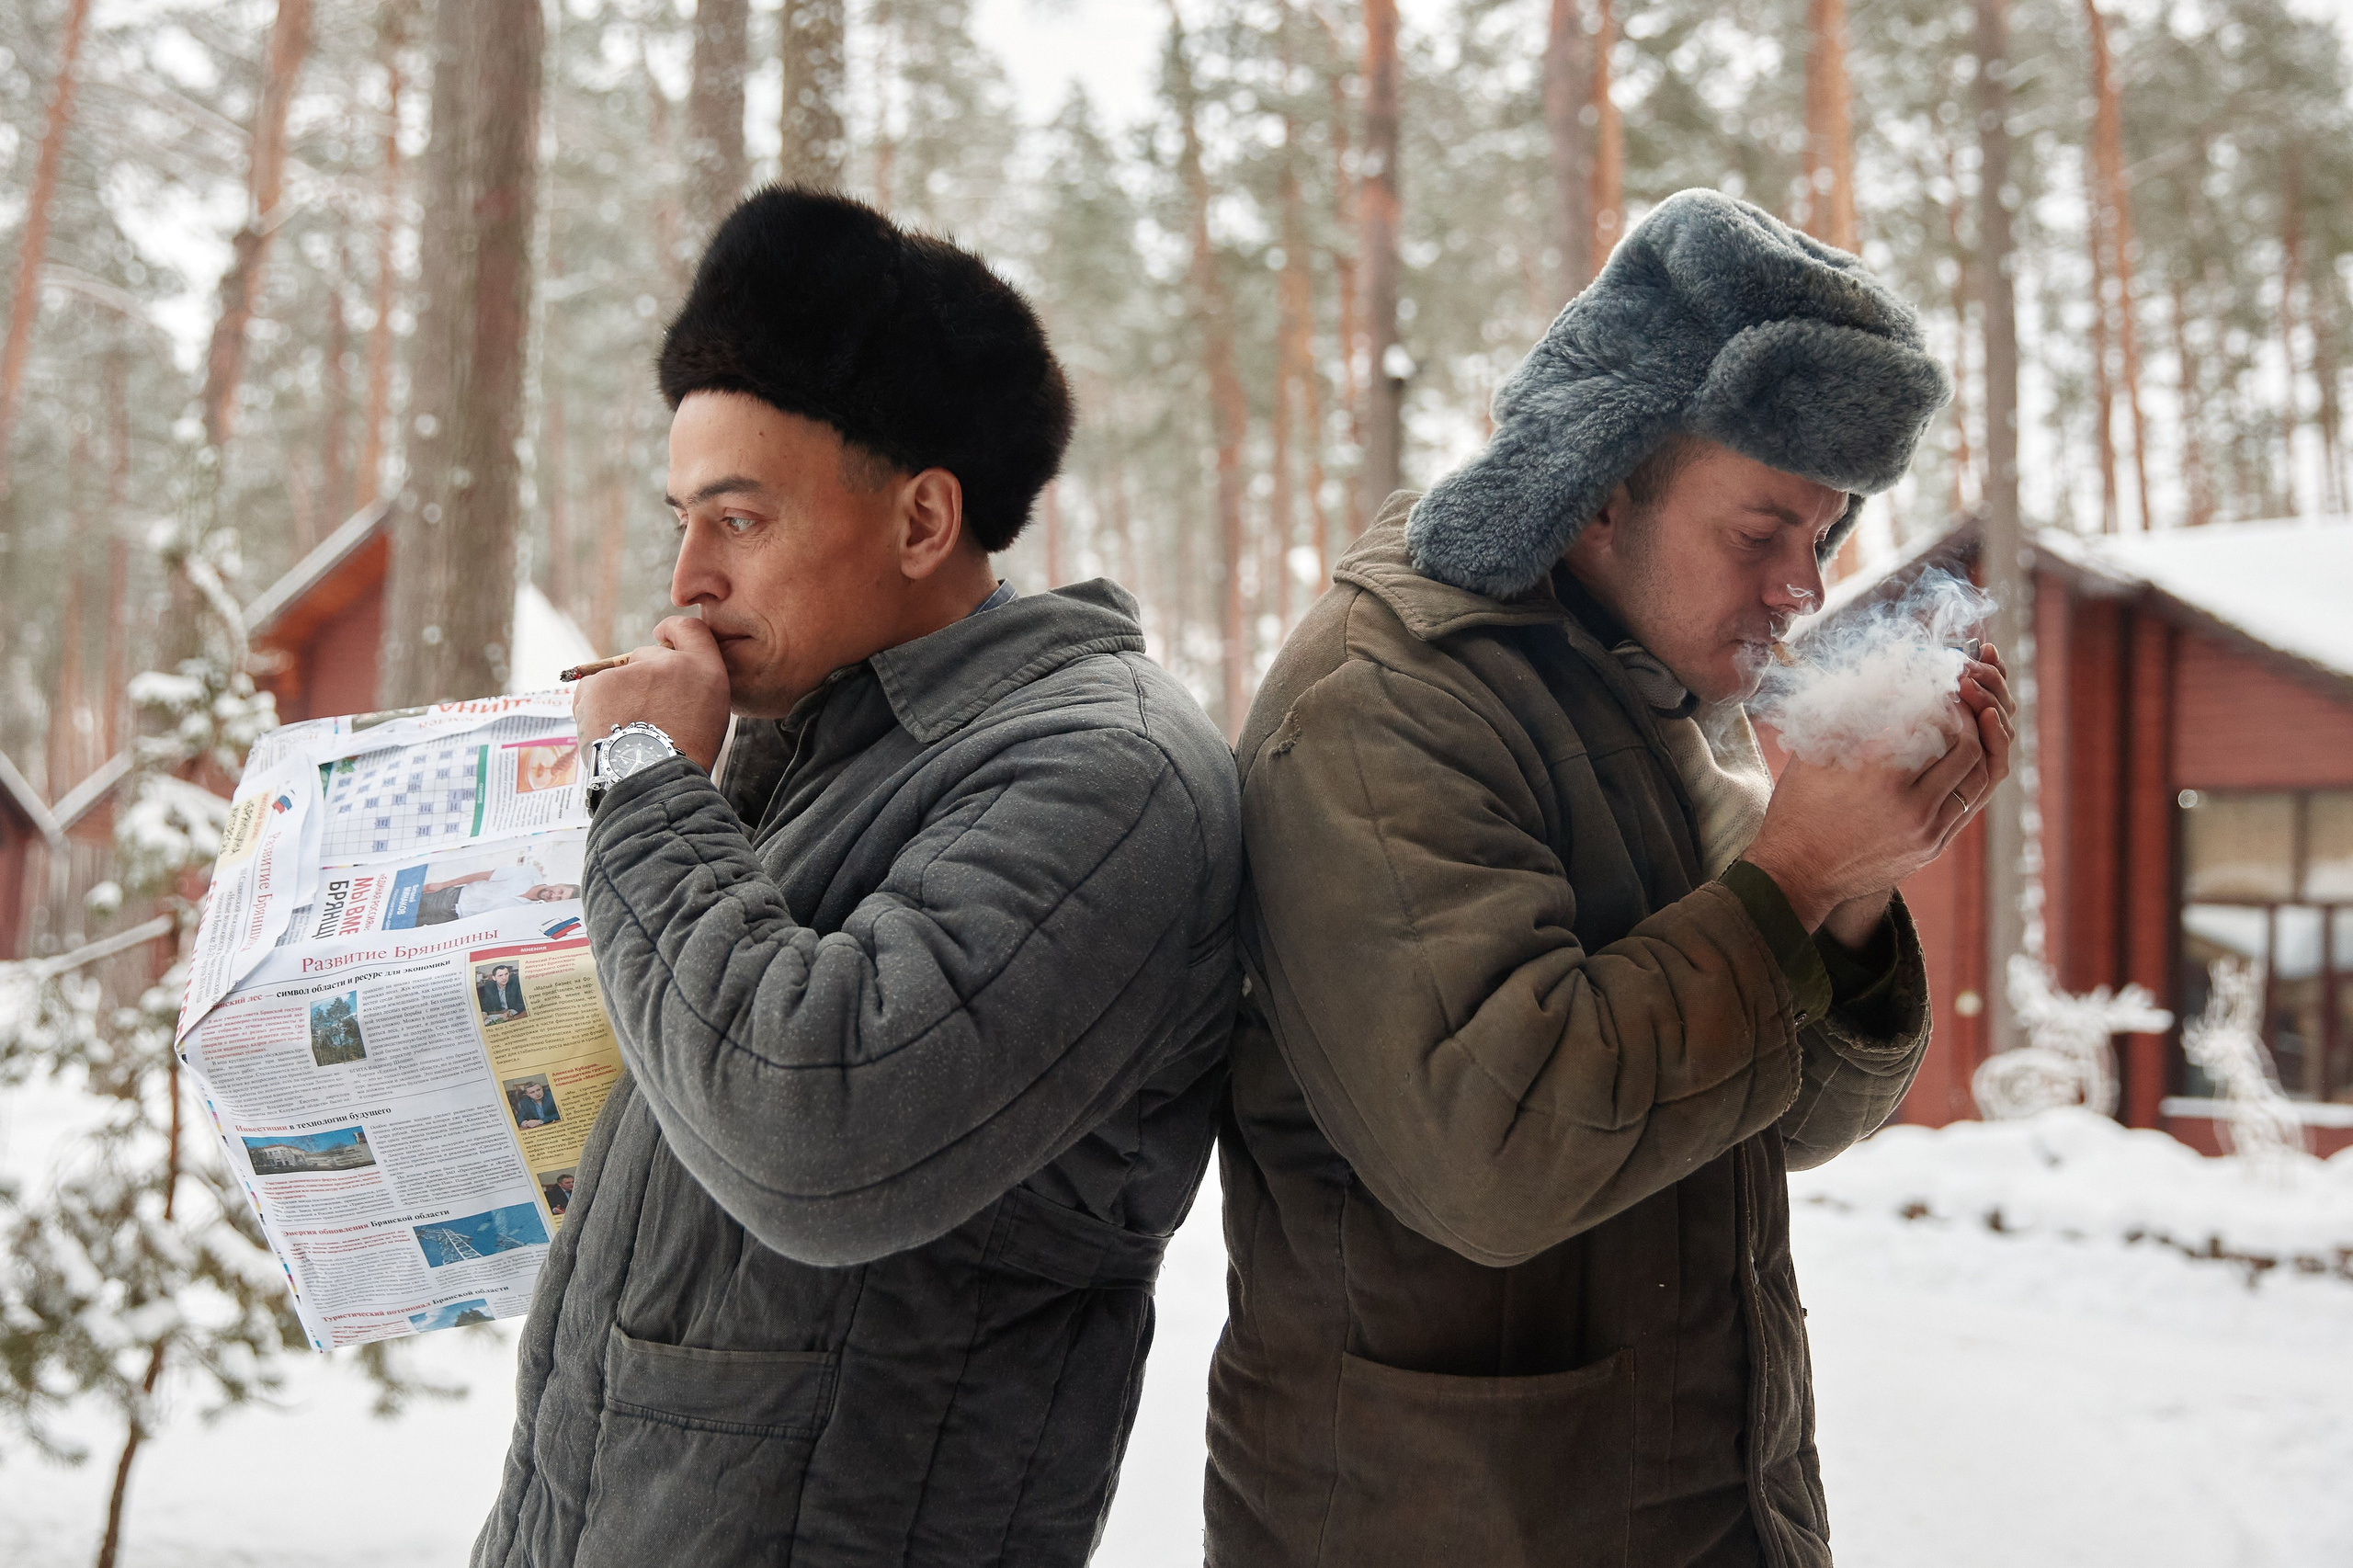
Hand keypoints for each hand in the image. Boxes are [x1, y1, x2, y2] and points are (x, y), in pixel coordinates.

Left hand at [570, 614, 731, 772]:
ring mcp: (634, 670)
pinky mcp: (602, 682)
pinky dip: (594, 708)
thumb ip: (693, 685)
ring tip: (627, 733)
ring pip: (616, 675)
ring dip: (617, 697)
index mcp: (705, 669)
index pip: (690, 629)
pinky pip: (591, 690)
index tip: (662, 636)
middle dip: (642, 679)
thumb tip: (663, 671)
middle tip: (646, 718)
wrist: (655, 782)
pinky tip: (609, 731)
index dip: (672, 632)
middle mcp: (671, 661)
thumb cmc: (684, 756)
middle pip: (647, 656)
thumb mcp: (711, 717)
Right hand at [1745, 643, 2017, 930]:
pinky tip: (1959, 757)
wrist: (1797, 875)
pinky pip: (1970, 804)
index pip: (1933, 723)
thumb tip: (1878, 681)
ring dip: (1978, 743)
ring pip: (1979, 776)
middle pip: (1966, 746)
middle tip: (1957, 698)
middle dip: (1966, 715)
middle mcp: (1911, 806)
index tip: (1934, 682)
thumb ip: (1846, 718)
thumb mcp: (1813, 758)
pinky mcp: (1933, 846)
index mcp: (1879, 778)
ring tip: (1964, 724)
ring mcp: (1927, 831)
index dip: (1940, 697)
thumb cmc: (1798, 810)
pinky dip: (1971, 774)